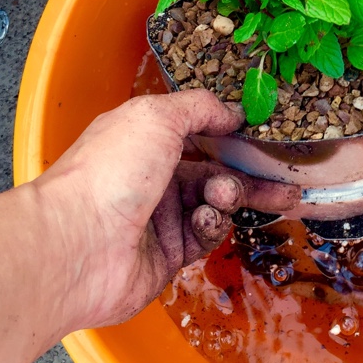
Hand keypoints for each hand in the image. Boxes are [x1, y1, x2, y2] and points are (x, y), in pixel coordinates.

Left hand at [36, 89, 298, 330]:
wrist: (77, 244)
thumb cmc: (111, 170)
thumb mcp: (156, 116)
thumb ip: (200, 107)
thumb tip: (232, 112)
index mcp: (147, 140)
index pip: (199, 134)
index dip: (231, 136)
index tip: (263, 140)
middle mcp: (155, 177)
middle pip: (216, 173)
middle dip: (251, 178)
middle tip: (285, 185)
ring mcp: (161, 218)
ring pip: (215, 204)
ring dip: (227, 197)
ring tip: (222, 196)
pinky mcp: (169, 255)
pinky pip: (205, 235)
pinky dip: (209, 224)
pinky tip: (203, 218)